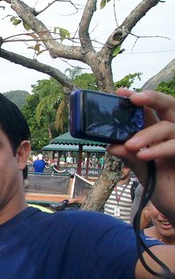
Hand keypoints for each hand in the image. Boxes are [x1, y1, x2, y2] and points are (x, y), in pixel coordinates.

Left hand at [108, 90, 174, 219]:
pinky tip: (143, 155)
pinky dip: (159, 149)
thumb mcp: (143, 170)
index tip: (120, 93)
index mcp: (161, 133)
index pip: (151, 110)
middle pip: (170, 106)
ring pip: (169, 127)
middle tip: (134, 98)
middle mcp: (174, 134)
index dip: (139, 99)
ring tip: (130, 145)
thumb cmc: (164, 186)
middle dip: (152, 99)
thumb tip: (111, 145)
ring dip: (148, 134)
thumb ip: (130, 157)